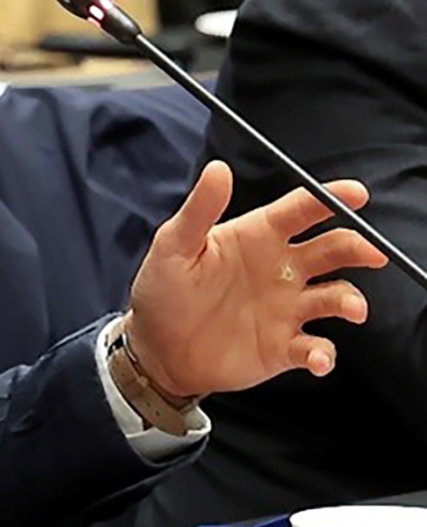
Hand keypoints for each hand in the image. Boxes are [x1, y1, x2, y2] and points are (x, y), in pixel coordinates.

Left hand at [125, 161, 387, 400]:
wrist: (155, 347)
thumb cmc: (163, 288)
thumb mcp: (174, 245)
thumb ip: (200, 209)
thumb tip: (218, 169)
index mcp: (257, 237)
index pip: (301, 211)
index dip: (330, 199)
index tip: (356, 193)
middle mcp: (280, 269)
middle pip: (333, 250)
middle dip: (357, 247)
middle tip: (371, 252)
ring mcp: (286, 308)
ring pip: (336, 297)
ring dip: (350, 301)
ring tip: (350, 307)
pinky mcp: (284, 347)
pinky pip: (317, 349)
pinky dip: (324, 354)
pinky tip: (315, 357)